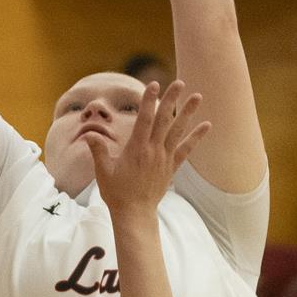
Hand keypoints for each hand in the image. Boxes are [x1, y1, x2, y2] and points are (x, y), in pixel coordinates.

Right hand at [85, 80, 209, 213]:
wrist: (135, 213)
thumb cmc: (116, 193)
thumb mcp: (103, 171)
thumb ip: (98, 150)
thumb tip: (90, 134)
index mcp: (136, 149)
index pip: (144, 119)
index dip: (149, 100)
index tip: (153, 84)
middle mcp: (153, 150)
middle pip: (164, 120)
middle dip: (171, 100)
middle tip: (179, 83)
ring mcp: (164, 158)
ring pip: (178, 130)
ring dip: (188, 112)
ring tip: (197, 96)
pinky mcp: (171, 167)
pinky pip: (186, 149)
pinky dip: (196, 137)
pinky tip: (206, 125)